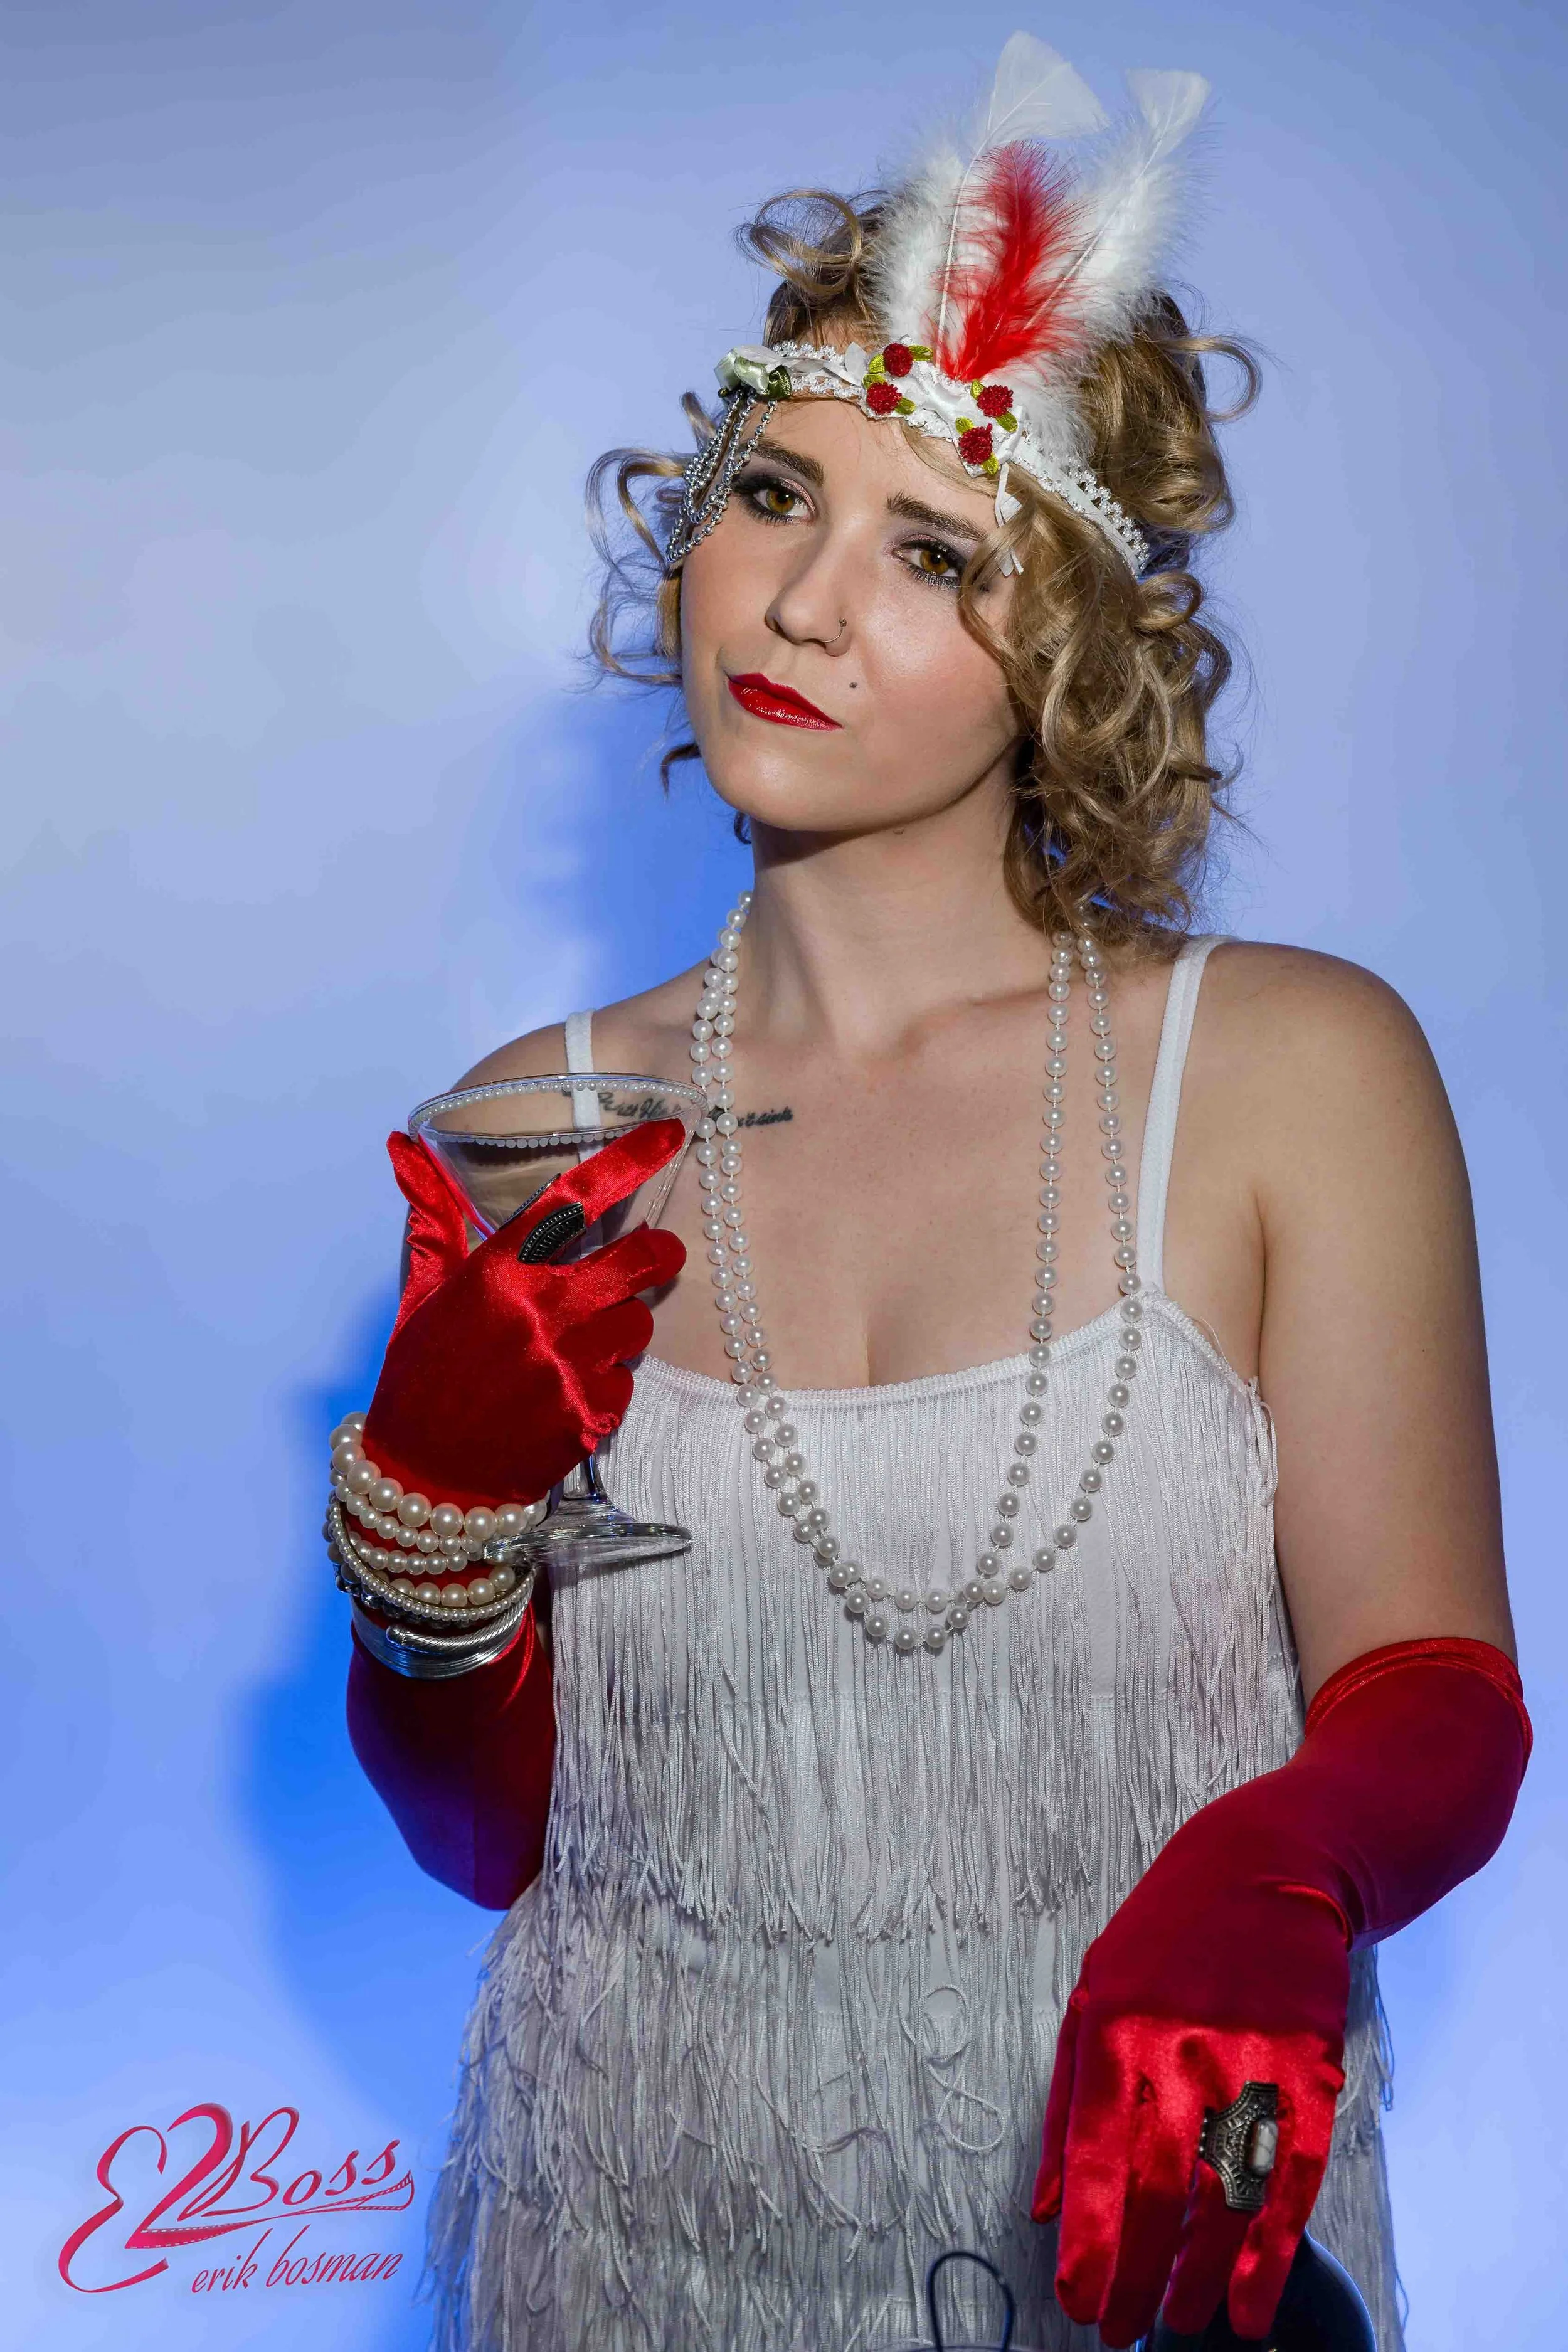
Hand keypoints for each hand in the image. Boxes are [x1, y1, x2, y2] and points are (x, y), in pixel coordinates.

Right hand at [358, 1120, 686, 1512]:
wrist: (424, 1478)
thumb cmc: (422, 1375)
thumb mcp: (424, 1293)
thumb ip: (431, 1216)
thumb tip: (405, 1146)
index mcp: (497, 1272)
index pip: (577, 1198)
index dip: (630, 1159)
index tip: (669, 1132)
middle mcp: (538, 1312)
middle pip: (639, 1258)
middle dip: (662, 1252)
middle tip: (662, 1253)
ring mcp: (566, 1366)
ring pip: (639, 1322)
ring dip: (626, 1324)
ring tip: (589, 1338)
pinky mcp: (587, 1415)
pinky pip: (627, 1381)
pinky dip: (609, 1380)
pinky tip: (573, 1389)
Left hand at [1032, 1790, 1349, 2347]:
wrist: (1266, 1865)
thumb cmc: (1165, 1940)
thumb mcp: (1091, 1997)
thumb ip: (1068, 2104)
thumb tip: (1047, 2208)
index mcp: (1113, 2029)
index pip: (1095, 2156)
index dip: (1088, 2241)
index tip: (1077, 2303)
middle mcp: (1179, 2047)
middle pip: (1157, 2188)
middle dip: (1136, 2275)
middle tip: (1123, 2333)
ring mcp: (1250, 2056)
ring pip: (1224, 2194)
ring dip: (1200, 2275)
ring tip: (1181, 2325)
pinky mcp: (1309, 2067)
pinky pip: (1291, 2176)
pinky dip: (1272, 2249)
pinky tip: (1251, 2301)